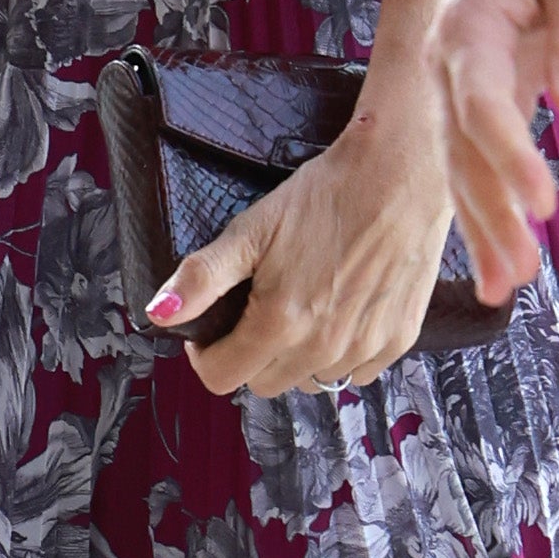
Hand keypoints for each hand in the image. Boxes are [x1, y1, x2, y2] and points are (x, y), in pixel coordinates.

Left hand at [151, 98, 463, 398]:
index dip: (206, 355)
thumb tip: (158, 315)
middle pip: (265, 384)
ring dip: (298, 358)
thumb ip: (203, 278)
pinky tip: (343, 310)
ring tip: (304, 307)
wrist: (399, 173)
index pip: (221, 378)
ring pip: (311, 382)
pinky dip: (342, 353)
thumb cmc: (324, 195)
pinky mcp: (397, 340)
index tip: (214, 327)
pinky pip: (356, 371)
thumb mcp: (252, 229)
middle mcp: (321, 348)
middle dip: (251, 356)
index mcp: (279, 324)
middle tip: (259, 310)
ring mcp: (363, 348)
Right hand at [431, 0, 558, 302]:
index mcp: (466, 24)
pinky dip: (486, 213)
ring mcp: (459, 84)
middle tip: (521, 269)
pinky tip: (500, 268)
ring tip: (507, 286)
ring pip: (461, 166)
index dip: (508, 156)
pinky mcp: (481, 99)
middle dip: (490, 212)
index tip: (542, 201)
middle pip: (461, 149)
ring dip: (484, 226)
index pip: (480, 102)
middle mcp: (449, 61)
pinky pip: (475, 163)